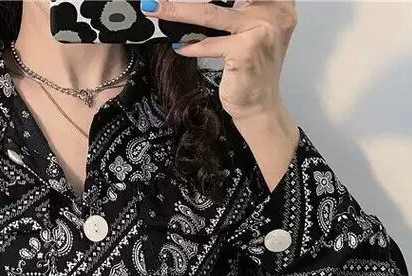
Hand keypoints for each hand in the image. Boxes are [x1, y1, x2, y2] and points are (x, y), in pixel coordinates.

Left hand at [142, 0, 297, 122]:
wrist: (260, 105)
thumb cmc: (253, 70)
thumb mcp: (253, 31)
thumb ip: (239, 11)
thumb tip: (198, 1)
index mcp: (278, 4)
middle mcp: (274, 13)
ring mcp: (260, 31)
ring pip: (210, 13)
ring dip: (177, 12)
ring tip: (157, 9)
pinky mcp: (245, 51)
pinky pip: (208, 44)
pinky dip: (190, 46)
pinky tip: (179, 46)